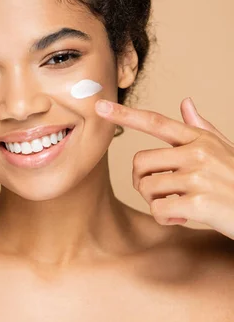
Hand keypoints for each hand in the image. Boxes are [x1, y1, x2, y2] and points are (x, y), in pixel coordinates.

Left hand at [95, 96, 233, 239]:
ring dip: (157, 202)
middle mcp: (198, 152)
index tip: (99, 107)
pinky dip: (166, 219)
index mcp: (199, 139)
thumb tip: (186, 102)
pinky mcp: (199, 202)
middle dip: (144, 182)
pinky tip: (185, 217)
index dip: (125, 115)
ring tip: (180, 205)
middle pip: (140, 162)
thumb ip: (202, 127)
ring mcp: (199, 176)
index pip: (155, 122)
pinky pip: (159, 210)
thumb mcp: (224, 149)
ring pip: (146, 187)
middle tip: (165, 193)